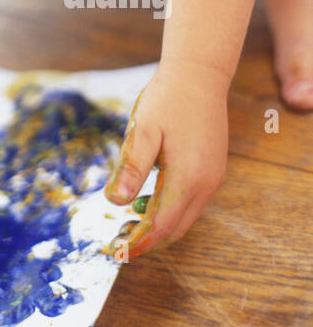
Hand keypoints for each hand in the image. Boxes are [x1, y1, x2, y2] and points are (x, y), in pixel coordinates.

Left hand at [105, 61, 228, 258]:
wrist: (199, 74)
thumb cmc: (167, 98)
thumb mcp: (143, 131)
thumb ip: (131, 168)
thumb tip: (113, 202)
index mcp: (187, 177)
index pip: (162, 225)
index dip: (140, 242)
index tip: (117, 252)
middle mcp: (206, 184)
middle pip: (176, 228)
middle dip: (149, 240)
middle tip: (120, 244)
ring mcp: (213, 177)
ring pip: (185, 217)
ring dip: (160, 226)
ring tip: (129, 225)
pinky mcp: (213, 170)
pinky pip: (192, 202)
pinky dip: (170, 210)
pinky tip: (148, 200)